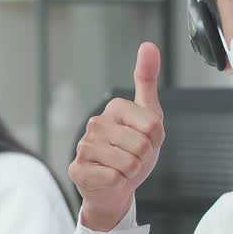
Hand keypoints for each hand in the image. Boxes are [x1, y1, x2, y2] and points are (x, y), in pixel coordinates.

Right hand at [69, 42, 164, 231]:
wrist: (116, 188)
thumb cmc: (133, 153)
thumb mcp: (149, 118)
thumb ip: (148, 81)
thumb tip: (148, 44)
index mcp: (114, 108)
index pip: (153, 125)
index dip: (155, 140)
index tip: (144, 141)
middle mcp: (95, 123)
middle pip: (141, 144)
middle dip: (143, 158)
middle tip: (132, 159)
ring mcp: (83, 146)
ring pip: (129, 162)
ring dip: (131, 172)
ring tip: (121, 169)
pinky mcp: (77, 169)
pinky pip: (114, 177)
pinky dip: (118, 184)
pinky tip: (109, 179)